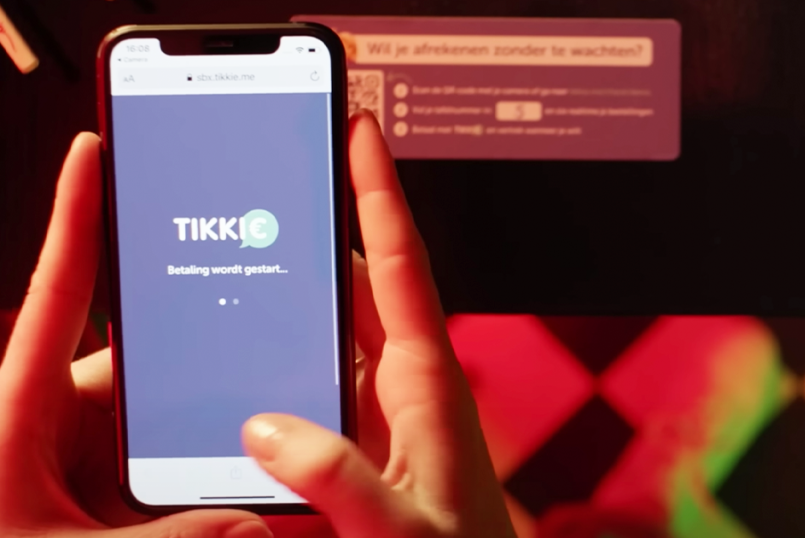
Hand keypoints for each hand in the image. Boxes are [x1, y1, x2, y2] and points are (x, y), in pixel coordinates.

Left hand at [0, 133, 272, 537]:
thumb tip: (252, 525)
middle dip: (192, 367)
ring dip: (196, 432)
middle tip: (254, 354)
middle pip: (139, 363)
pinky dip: (193, 464)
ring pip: (156, 418)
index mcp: (19, 409)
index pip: (59, 290)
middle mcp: (51, 417)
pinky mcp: (96, 481)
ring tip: (257, 442)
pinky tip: (237, 481)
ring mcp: (75, 449)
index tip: (93, 151)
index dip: (76, 214)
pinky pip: (157, 455)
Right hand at [243, 110, 516, 537]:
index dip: (379, 193)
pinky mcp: (366, 440)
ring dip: (299, 297)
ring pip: (336, 331)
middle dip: (326, 226)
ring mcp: (387, 410)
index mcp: (429, 382)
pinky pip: (320, 381)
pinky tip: (248, 364)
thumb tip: (266, 428)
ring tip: (249, 259)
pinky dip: (286, 363)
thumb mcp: (404, 532)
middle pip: (362, 283)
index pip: (400, 265)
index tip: (361, 130)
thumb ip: (340, 480)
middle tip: (284, 175)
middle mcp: (409, 383)